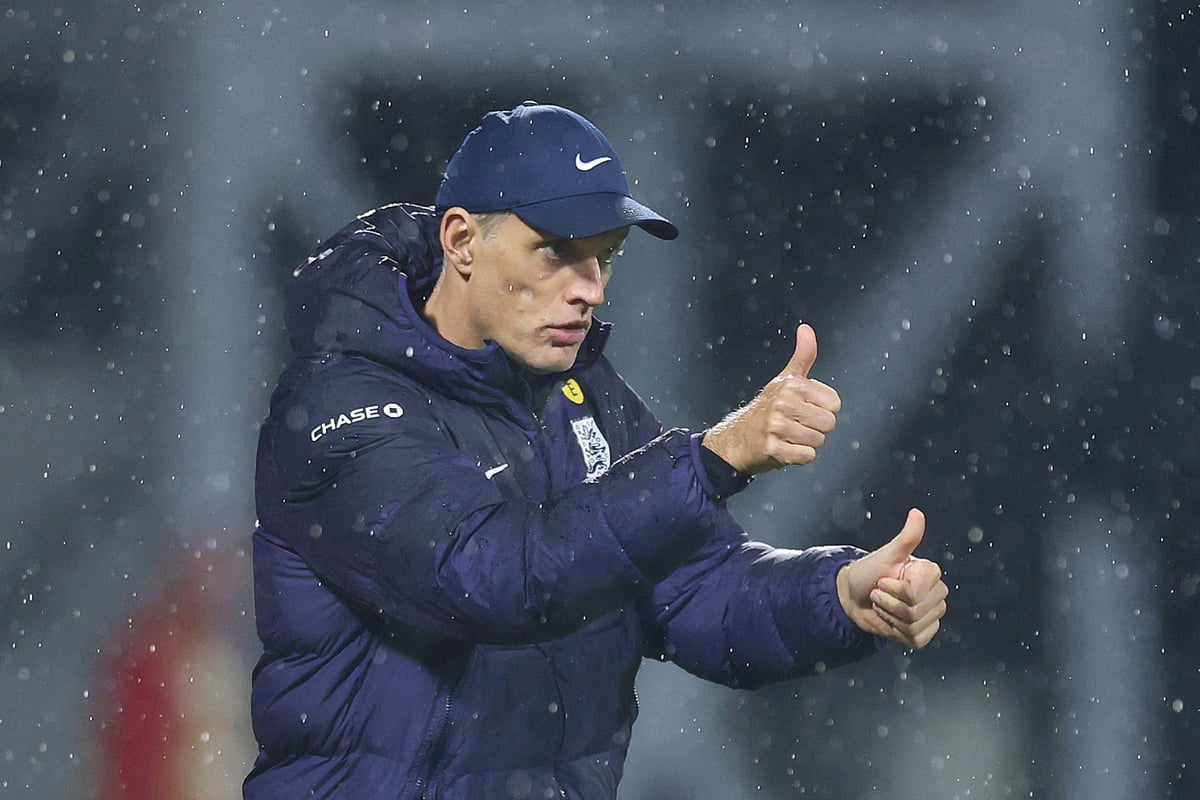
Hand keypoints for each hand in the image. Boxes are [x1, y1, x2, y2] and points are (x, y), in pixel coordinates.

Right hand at [701, 324, 840, 474]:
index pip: (835, 403)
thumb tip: (806, 329)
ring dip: (806, 444)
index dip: (822, 409)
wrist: (737, 437)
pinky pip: (806, 457)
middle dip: (815, 429)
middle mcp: (783, 403)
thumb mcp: (786, 378)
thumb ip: (803, 355)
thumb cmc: (766, 409)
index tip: (804, 409)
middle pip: (829, 423)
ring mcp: (777, 426)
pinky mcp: (772, 448)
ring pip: (818, 441)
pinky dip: (798, 457)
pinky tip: (784, 448)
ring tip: (788, 437)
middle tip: (795, 426)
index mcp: (792, 384)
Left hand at [836, 508, 947, 648]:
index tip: (884, 580)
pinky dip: (897, 632)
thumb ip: (906, 537)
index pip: (916, 592)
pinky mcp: (923, 633)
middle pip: (915, 611)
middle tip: (881, 593)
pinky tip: (891, 620)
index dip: (894, 590)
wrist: (852, 596)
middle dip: (889, 604)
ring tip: (883, 605)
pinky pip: (917, 639)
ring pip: (914, 626)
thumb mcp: (886, 554)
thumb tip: (917, 513)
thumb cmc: (868, 573)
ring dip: (890, 616)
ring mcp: (931, 614)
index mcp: (930, 573)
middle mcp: (935, 593)